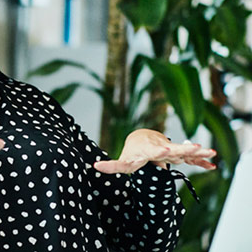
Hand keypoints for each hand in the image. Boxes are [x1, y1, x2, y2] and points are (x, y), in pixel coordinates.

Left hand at [93, 128, 216, 173]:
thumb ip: (111, 165)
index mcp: (149, 150)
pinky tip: (212, 165)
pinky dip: (201, 161)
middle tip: (195, 147)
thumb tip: (94, 167)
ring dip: (197, 152)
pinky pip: (191, 159)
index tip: (167, 150)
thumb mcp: (122, 162)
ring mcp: (172, 151)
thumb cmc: (132, 153)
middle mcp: (162, 149)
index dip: (160, 150)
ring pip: (185, 151)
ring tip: (210, 152)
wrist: (141, 139)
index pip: (154, 150)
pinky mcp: (178, 155)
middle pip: (174, 150)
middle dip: (184, 149)